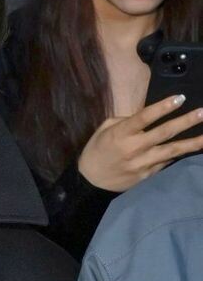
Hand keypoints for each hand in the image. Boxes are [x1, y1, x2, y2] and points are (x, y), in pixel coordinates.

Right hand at [77, 93, 202, 192]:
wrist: (90, 183)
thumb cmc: (97, 151)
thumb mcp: (105, 129)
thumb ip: (126, 121)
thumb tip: (148, 117)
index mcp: (121, 134)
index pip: (145, 117)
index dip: (163, 107)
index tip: (180, 98)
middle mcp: (134, 149)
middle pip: (164, 133)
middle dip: (186, 121)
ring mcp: (141, 164)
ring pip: (171, 151)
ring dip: (191, 143)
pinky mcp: (146, 176)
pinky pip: (165, 163)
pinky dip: (178, 156)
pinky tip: (191, 150)